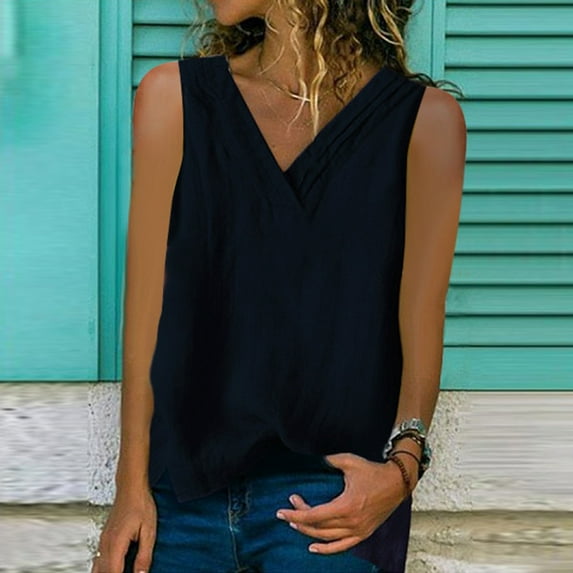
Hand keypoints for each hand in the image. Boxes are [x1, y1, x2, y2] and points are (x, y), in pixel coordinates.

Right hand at [91, 485, 156, 572]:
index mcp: (116, 543)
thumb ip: (144, 556)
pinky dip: (102, 570)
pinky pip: (98, 560)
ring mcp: (103, 541)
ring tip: (120, 572)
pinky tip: (112, 570)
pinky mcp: (104, 539)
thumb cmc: (140, 504)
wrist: (130, 488)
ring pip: (97, 568)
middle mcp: (105, 544)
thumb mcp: (149, 531)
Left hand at [275, 452, 412, 554]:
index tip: (281, 512)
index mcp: (346, 506)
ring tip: (295, 524)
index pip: (314, 515)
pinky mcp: (363, 533)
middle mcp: (351, 522)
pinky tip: (313, 547)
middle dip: (299, 520)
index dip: (296, 514)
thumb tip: (314, 459)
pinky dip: (326, 549)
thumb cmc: (373, 471)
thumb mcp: (349, 462)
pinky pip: (342, 546)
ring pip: (326, 538)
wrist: (397, 482)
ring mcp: (358, 530)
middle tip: (288, 510)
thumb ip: (329, 460)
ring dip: (308, 532)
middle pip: (318, 527)